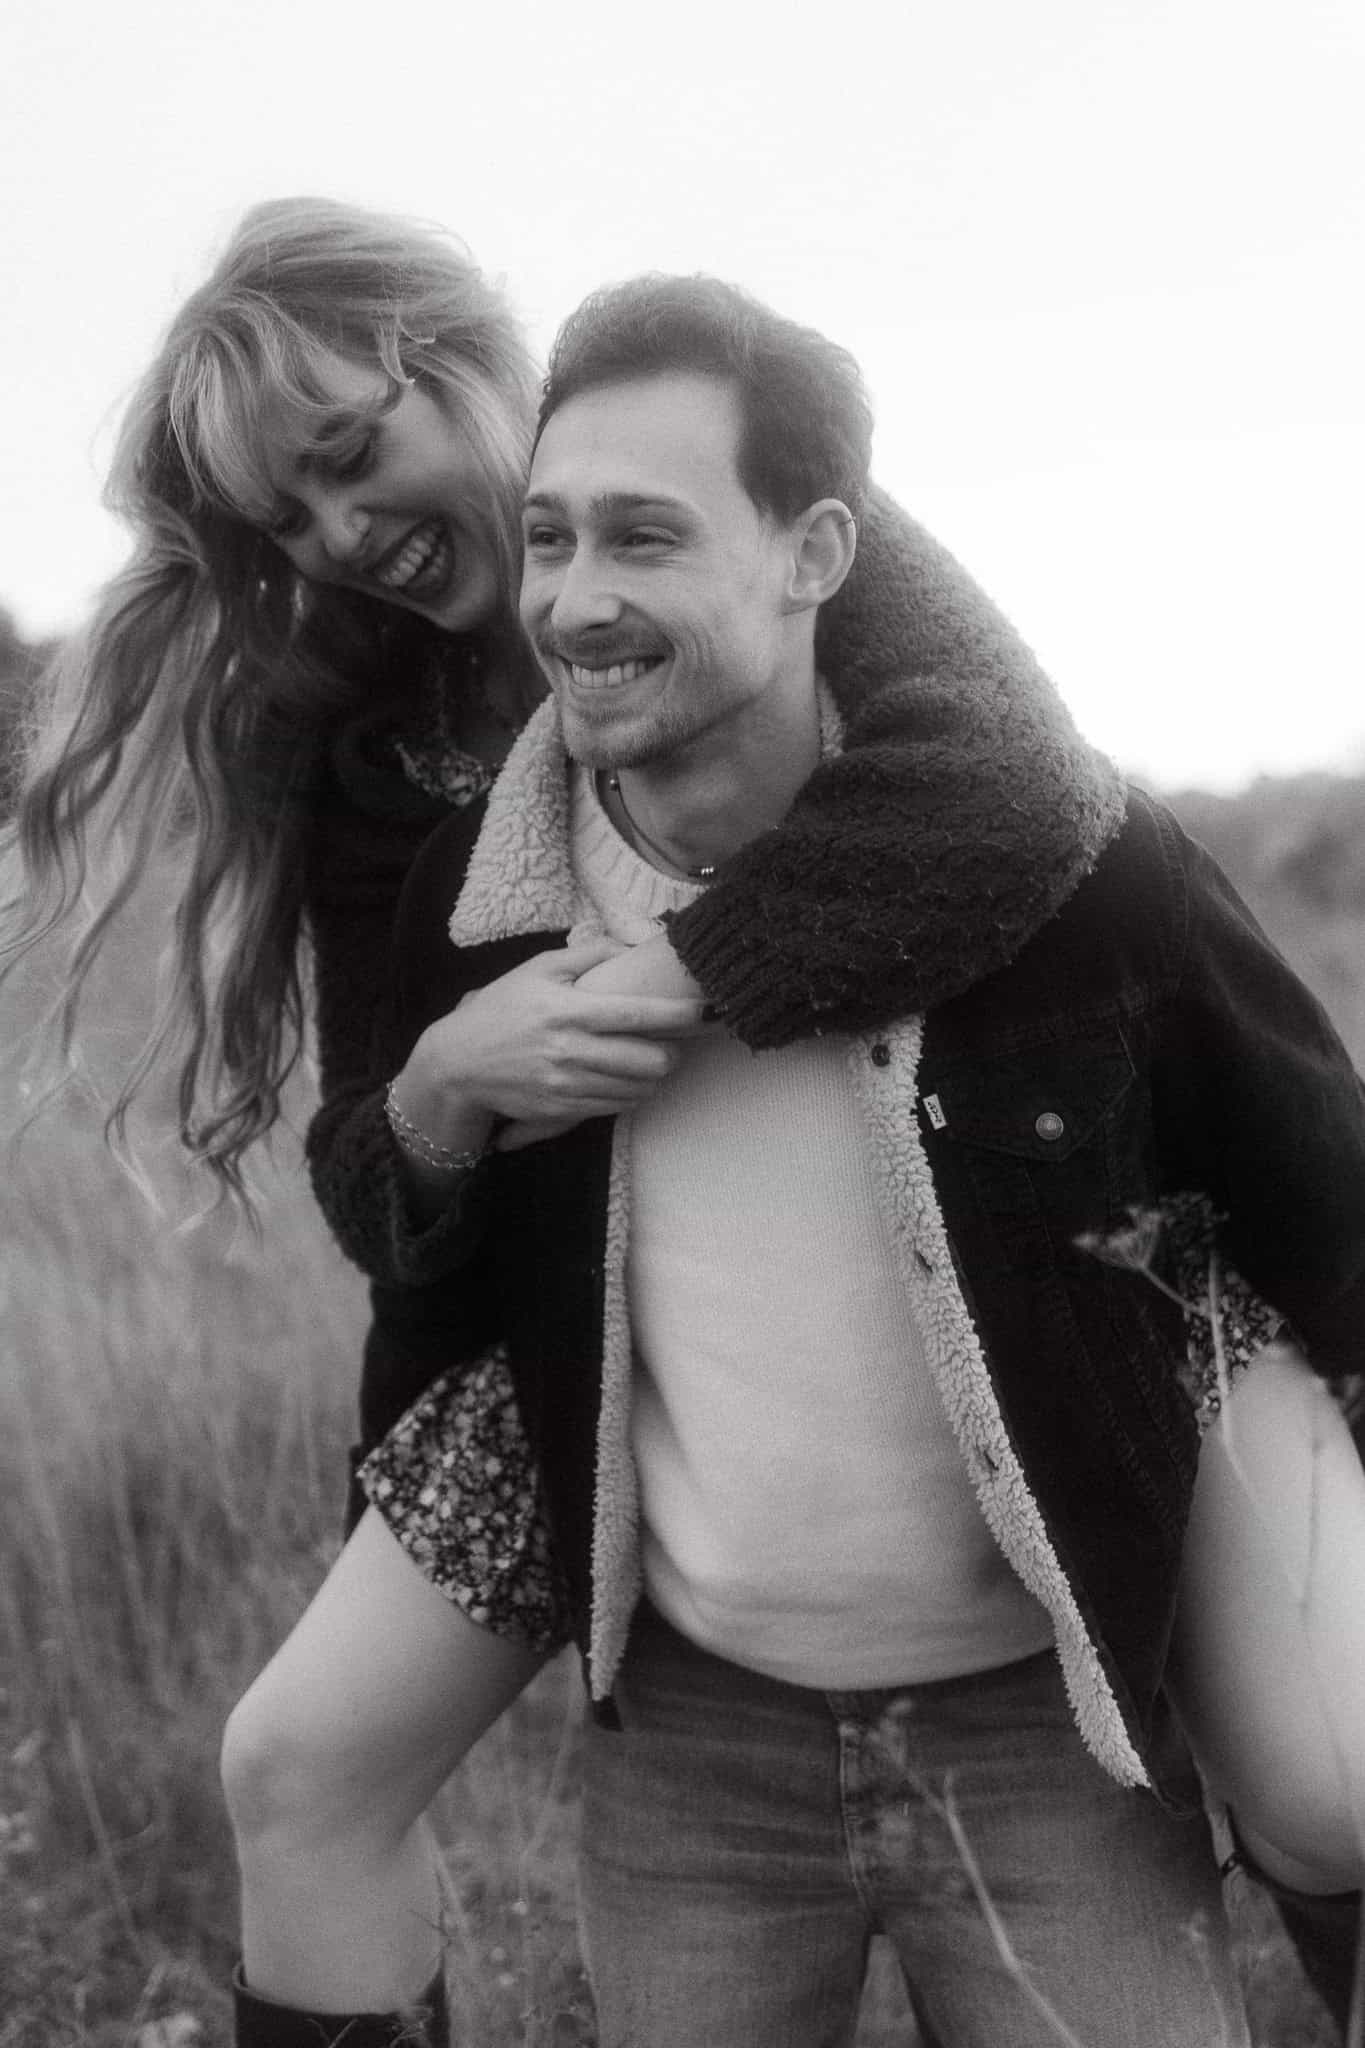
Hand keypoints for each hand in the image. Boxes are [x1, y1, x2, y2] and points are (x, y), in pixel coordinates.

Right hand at [493, 936, 709, 1149]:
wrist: (459, 1062)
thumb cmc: (503, 1008)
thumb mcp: (538, 968)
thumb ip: (588, 953)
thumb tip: (631, 945)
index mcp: (568, 1010)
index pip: (637, 1015)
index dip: (678, 1015)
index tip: (703, 1010)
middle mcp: (570, 1050)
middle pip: (648, 1060)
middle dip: (673, 1052)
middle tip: (676, 1042)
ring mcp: (567, 1084)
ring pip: (637, 1088)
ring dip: (656, 1076)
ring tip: (656, 1060)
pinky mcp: (562, 1110)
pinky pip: (616, 1106)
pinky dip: (634, 1094)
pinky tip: (632, 1080)